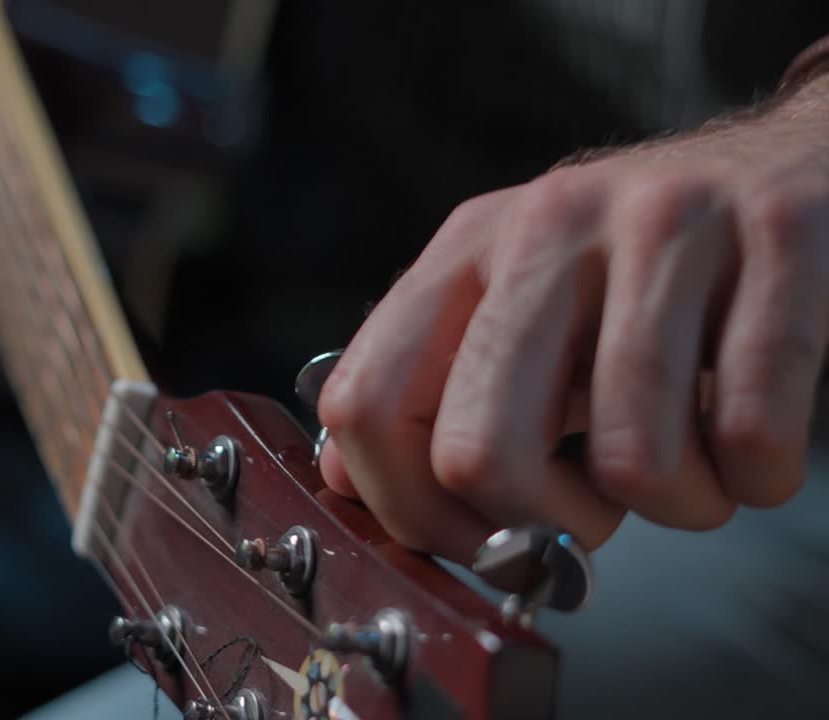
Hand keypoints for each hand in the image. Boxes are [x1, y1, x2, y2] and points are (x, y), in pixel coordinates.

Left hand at [318, 77, 828, 564]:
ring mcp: (664, 223)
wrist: (795, 164)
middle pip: (476, 453)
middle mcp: (549, 224)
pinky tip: (751, 447)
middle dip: (542, 529)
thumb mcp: (522, 308)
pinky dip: (759, 477)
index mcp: (467, 249)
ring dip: (675, 507)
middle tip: (594, 516)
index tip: (476, 542)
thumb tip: (347, 479)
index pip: (365, 403)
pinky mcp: (779, 236)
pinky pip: (751, 431)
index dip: (409, 512)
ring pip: (632, 463)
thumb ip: (434, 388)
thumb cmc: (645, 272)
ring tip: (692, 471)